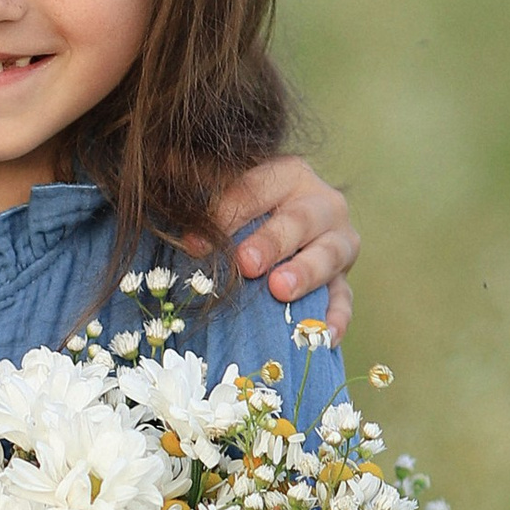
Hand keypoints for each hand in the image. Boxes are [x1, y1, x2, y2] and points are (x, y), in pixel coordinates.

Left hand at [193, 154, 360, 342]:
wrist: (290, 220)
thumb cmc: (248, 207)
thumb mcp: (226, 188)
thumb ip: (199, 187)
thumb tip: (163, 185)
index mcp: (288, 174)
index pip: (257, 189)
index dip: (225, 215)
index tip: (195, 243)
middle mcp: (321, 203)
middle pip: (299, 219)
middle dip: (272, 241)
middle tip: (246, 264)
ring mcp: (339, 242)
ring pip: (330, 254)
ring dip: (306, 273)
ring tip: (280, 290)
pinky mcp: (344, 279)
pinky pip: (345, 298)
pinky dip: (337, 316)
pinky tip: (324, 335)